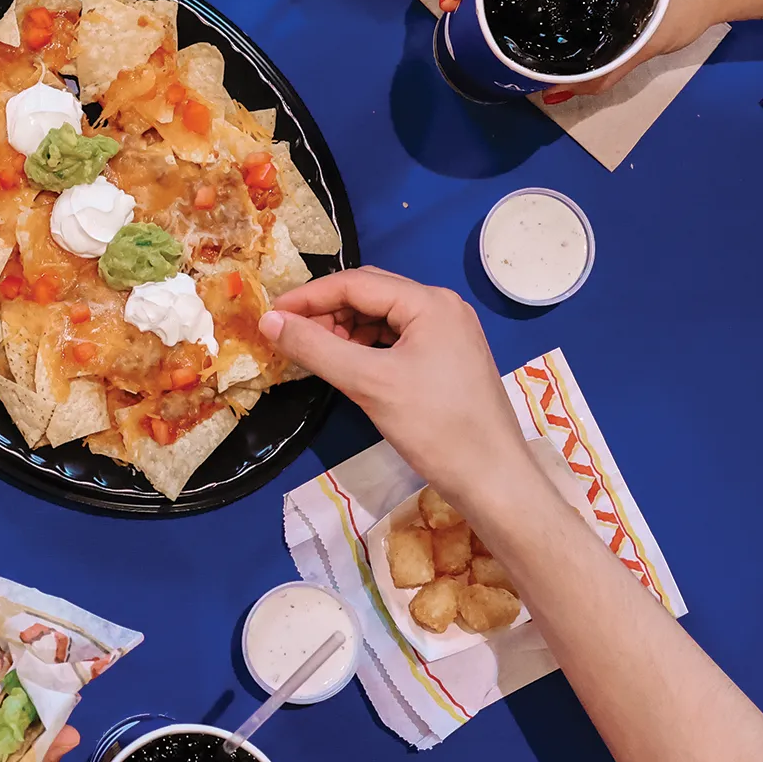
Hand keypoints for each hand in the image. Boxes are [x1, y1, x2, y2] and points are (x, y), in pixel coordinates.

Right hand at [258, 267, 537, 512]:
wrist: (493, 478)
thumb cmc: (434, 427)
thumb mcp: (369, 384)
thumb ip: (317, 348)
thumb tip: (269, 322)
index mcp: (429, 302)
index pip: (356, 283)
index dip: (308, 296)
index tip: (270, 315)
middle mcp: (442, 307)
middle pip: (371, 294)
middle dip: (326, 311)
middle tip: (288, 334)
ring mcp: (449, 333)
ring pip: (384, 318)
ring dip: (345, 329)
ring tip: (313, 351)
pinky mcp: (449, 359)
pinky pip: (398, 340)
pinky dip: (366, 347)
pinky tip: (346, 364)